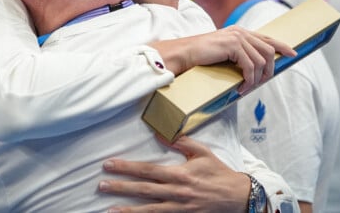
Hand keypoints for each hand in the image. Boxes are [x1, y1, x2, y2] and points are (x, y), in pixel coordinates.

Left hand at [99, 136, 249, 212]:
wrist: (238, 197)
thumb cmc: (218, 173)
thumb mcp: (201, 152)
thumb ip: (181, 142)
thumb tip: (160, 134)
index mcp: (179, 174)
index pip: (147, 169)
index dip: (127, 167)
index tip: (109, 164)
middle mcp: (176, 192)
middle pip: (143, 189)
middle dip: (121, 187)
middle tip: (101, 185)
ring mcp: (178, 208)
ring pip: (148, 210)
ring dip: (128, 209)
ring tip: (109, 209)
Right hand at [150, 25, 295, 90]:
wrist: (183, 54)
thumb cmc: (199, 57)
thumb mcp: (222, 54)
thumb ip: (237, 54)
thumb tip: (253, 68)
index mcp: (239, 31)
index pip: (266, 37)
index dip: (281, 46)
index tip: (293, 54)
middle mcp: (240, 32)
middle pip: (268, 51)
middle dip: (269, 70)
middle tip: (260, 84)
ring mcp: (237, 37)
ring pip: (260, 61)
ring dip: (256, 79)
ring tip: (247, 88)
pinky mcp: (232, 46)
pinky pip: (250, 67)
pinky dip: (248, 81)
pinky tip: (241, 88)